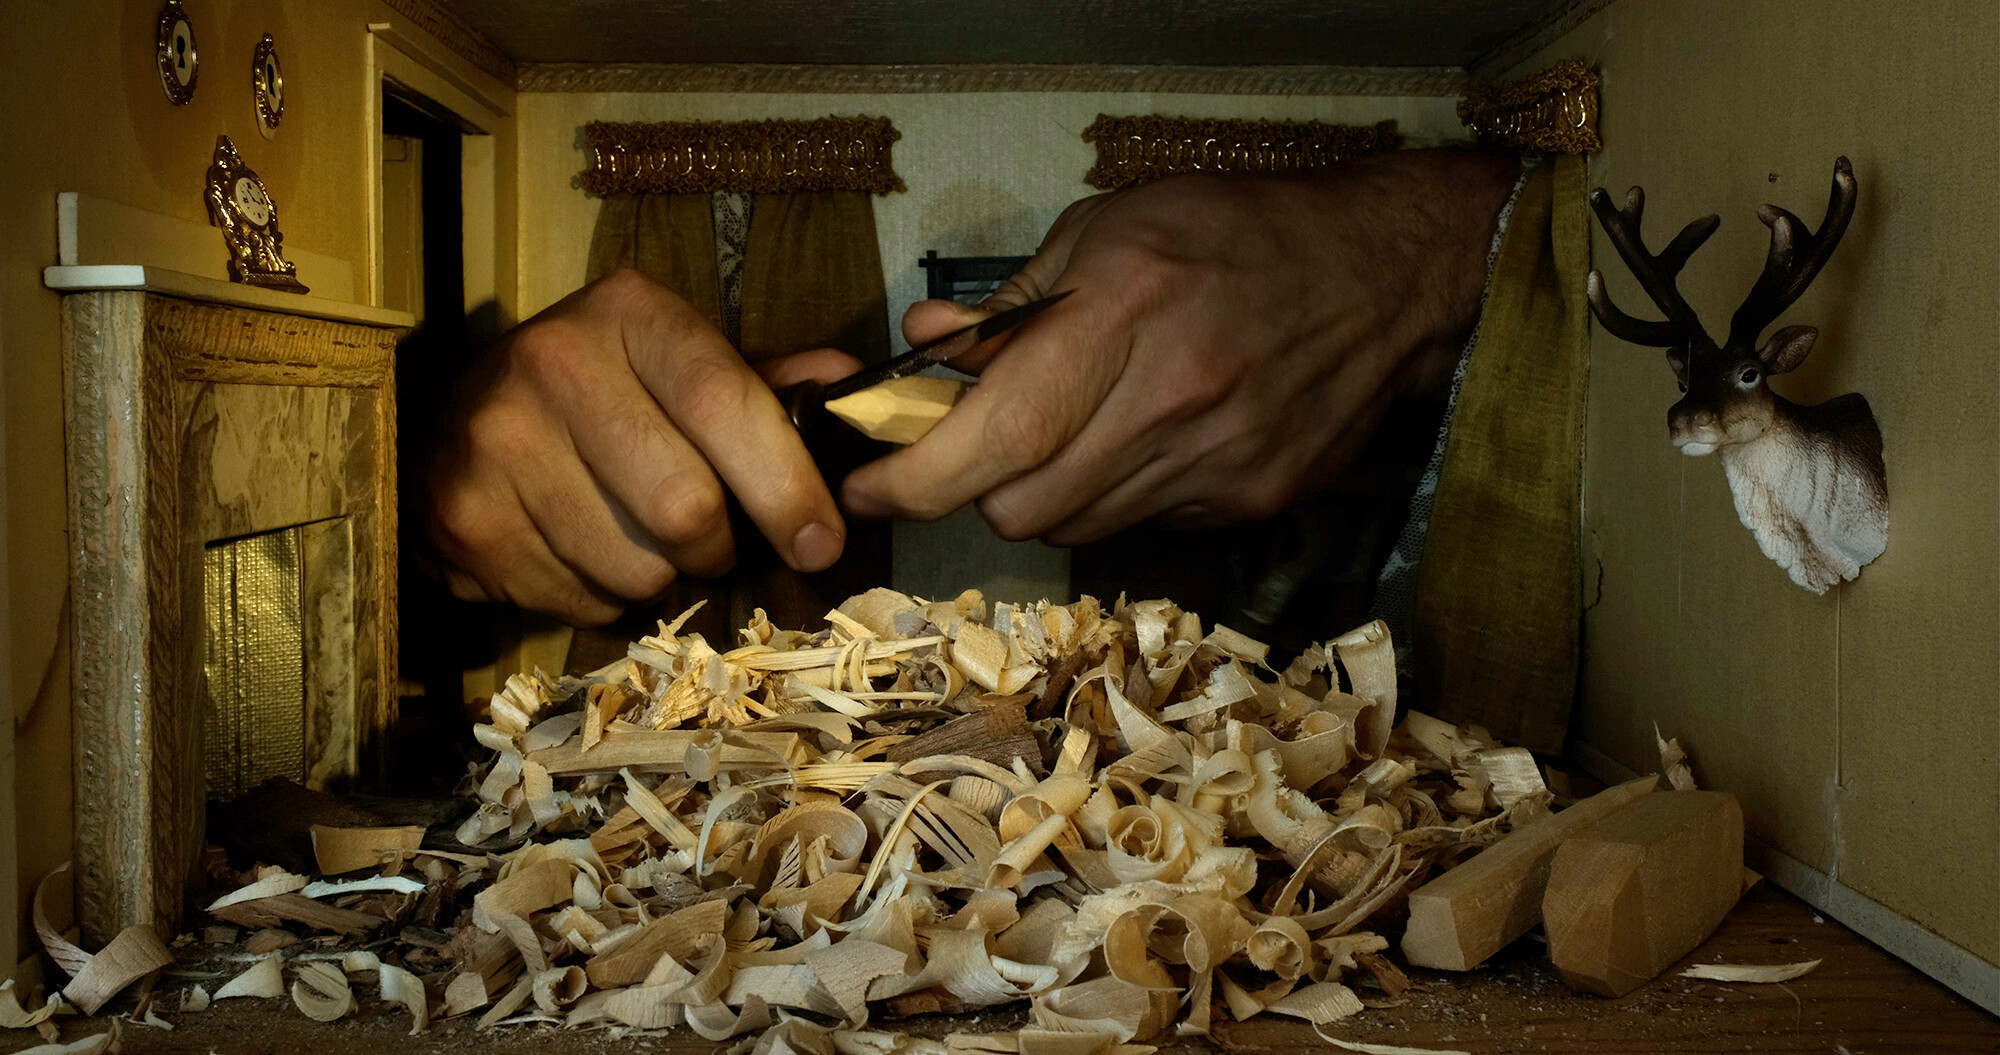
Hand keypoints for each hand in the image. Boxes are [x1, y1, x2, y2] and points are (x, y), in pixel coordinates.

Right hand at [424, 269, 859, 625]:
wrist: (456, 412)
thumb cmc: (604, 390)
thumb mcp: (680, 363)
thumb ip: (764, 383)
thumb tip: (849, 389)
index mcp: (630, 313)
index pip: (726, 403)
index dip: (786, 486)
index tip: (821, 544)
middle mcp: (555, 362)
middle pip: (684, 506)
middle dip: (719, 547)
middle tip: (712, 544)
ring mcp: (498, 441)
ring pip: (635, 567)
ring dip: (659, 577)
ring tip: (639, 541)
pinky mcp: (465, 517)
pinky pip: (579, 600)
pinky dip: (601, 598)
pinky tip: (582, 553)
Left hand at [840, 149, 1518, 544]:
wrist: (1387, 274)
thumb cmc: (1235, 233)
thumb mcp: (1109, 232)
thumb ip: (1011, 306)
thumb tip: (924, 347)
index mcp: (1120, 318)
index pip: (984, 447)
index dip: (908, 482)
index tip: (872, 482)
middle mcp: (1167, 404)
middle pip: (1017, 510)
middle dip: (980, 486)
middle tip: (988, 440)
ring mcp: (1215, 464)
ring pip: (1076, 528)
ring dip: (1049, 492)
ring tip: (1078, 427)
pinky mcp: (1251, 500)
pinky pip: (1144, 523)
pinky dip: (1121, 493)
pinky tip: (1150, 436)